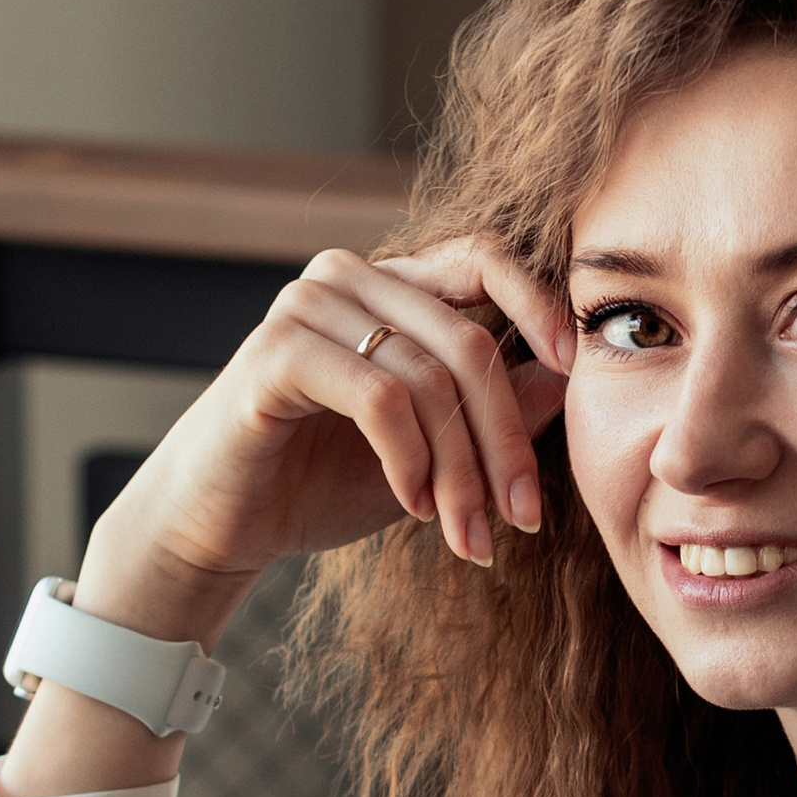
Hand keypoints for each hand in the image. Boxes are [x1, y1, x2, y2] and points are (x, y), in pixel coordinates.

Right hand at [79, 236, 573, 635]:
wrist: (222, 525)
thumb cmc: (321, 482)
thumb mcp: (431, 449)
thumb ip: (493, 406)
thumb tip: (571, 376)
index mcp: (391, 285)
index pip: (485, 259)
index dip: (540, 305)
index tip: (575, 370)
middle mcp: (349, 277)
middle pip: (469, 340)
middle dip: (505, 442)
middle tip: (520, 518)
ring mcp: (308, 305)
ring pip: (430, 378)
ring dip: (460, 472)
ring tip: (466, 536)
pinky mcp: (276, 351)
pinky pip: (380, 398)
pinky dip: (409, 461)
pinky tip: (410, 507)